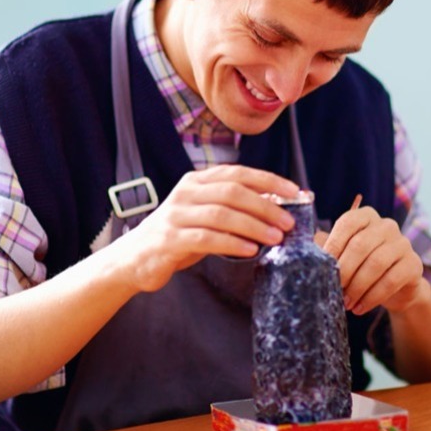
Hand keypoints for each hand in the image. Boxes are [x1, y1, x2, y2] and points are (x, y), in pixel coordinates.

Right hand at [118, 165, 298, 292]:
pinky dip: (232, 243)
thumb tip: (278, 207)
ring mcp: (176, 215)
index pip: (238, 173)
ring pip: (221, 214)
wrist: (136, 258)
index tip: (295, 192)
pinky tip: (250, 250)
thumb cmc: (179, 235)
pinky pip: (206, 238)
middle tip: (288, 222)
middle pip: (233, 192)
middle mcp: (186, 192)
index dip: (269, 180)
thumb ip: (234, 208)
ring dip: (253, 225)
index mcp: (197, 181)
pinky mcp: (169, 239)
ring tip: (276, 238)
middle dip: (266, 205)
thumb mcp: (206, 215)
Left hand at [316, 205, 425, 315]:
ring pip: (376, 264)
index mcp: (365, 216)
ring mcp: (403, 243)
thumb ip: (326, 247)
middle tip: (334, 289)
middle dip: (344, 270)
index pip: (347, 224)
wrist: (396, 287)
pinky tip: (360, 308)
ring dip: (358, 286)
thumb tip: (302, 250)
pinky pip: (391, 280)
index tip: (321, 267)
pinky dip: (372, 297)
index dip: (333, 245)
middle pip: (361, 245)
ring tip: (346, 303)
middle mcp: (386, 225)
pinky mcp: (413, 264)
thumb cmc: (362, 266)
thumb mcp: (343, 254)